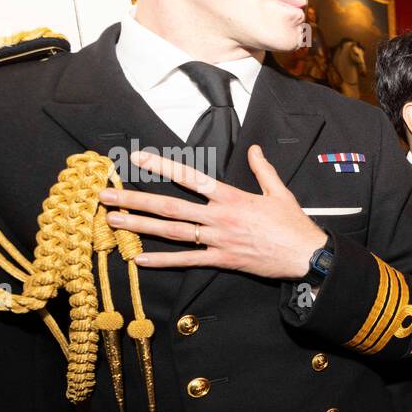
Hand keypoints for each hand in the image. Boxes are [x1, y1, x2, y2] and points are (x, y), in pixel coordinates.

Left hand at [100, 145, 326, 278]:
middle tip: (105, 196)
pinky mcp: (223, 260)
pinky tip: (141, 260)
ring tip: (113, 221)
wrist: (306, 255)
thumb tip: (254, 149)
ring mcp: (219, 240)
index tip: (139, 158)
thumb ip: (262, 169)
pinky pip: (188, 261)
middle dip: (135, 200)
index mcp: (232, 197)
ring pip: (173, 232)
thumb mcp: (280, 192)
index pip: (191, 178)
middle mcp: (219, 218)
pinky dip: (164, 261)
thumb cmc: (294, 224)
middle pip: (170, 207)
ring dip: (140, 227)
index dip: (163, 167)